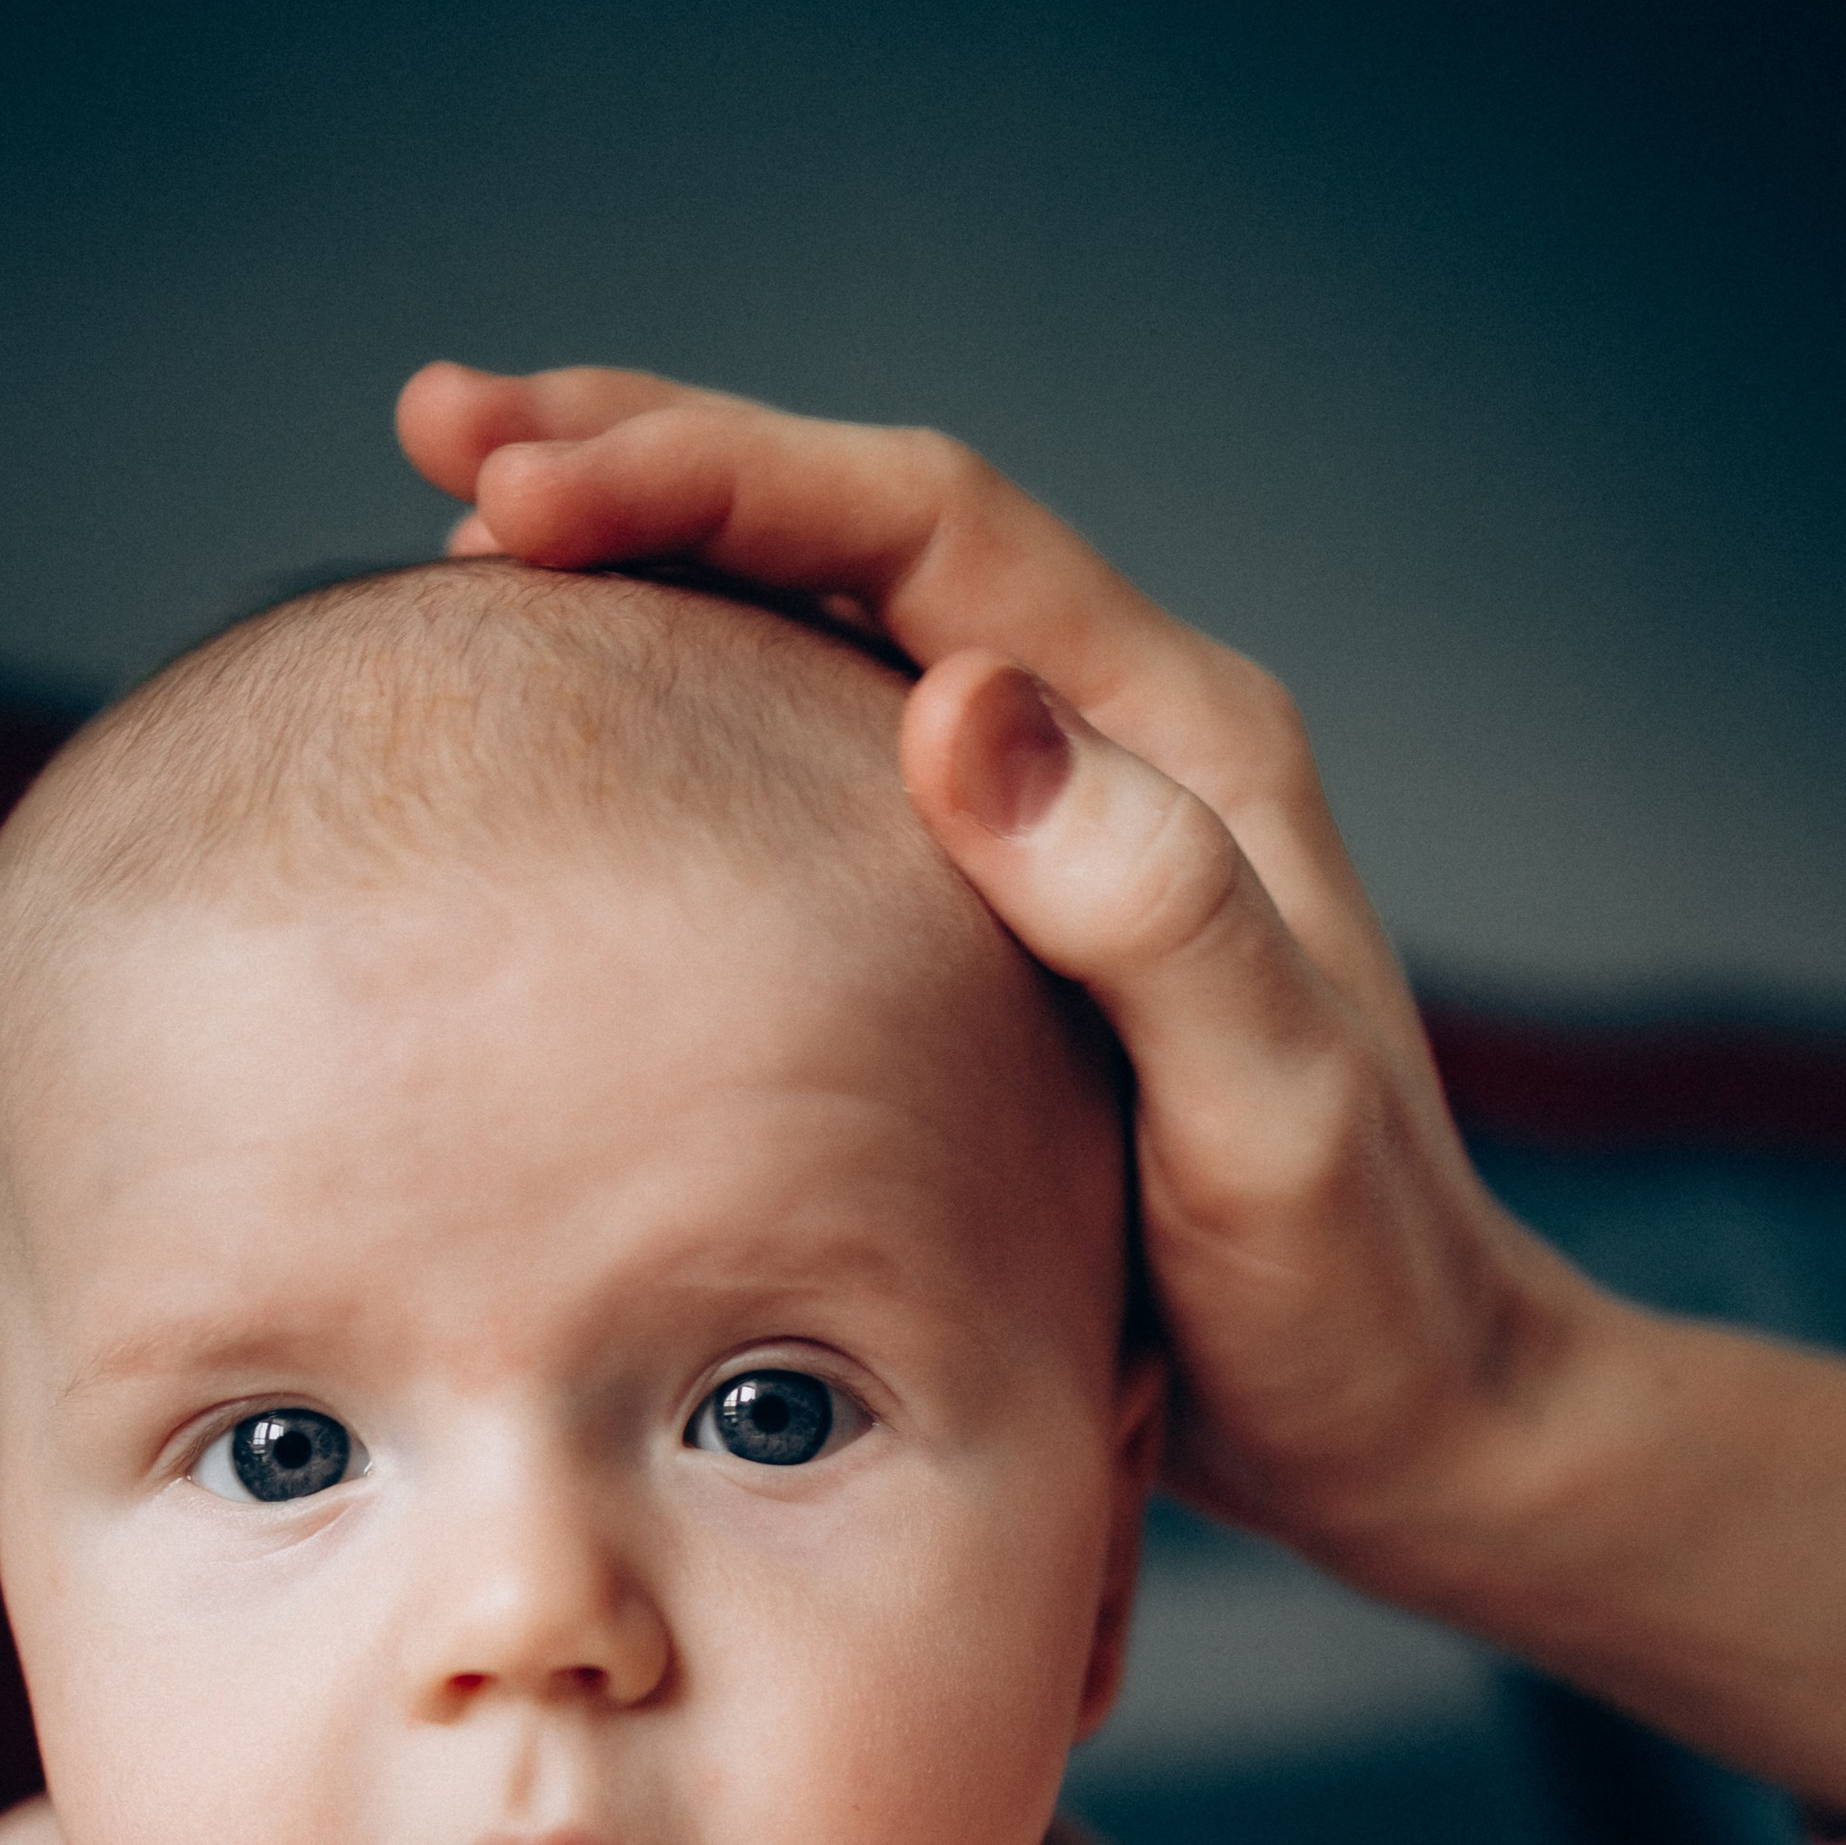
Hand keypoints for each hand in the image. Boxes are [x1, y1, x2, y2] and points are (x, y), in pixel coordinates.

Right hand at [395, 359, 1581, 1577]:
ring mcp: (1050, 827)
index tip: (515, 487)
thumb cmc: (1350, 1293)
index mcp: (1178, 735)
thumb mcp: (1271, 1117)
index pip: (917, 525)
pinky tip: (578, 741)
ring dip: (649, 561)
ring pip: (819, 625)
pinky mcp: (993, 924)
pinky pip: (813, 761)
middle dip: (642, 455)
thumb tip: (951, 703)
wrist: (1412, 1420)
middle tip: (434, 424)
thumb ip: (1149, 906)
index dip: (711, 474)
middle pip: (851, 525)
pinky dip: (685, 710)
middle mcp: (1112, 740)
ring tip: (459, 533)